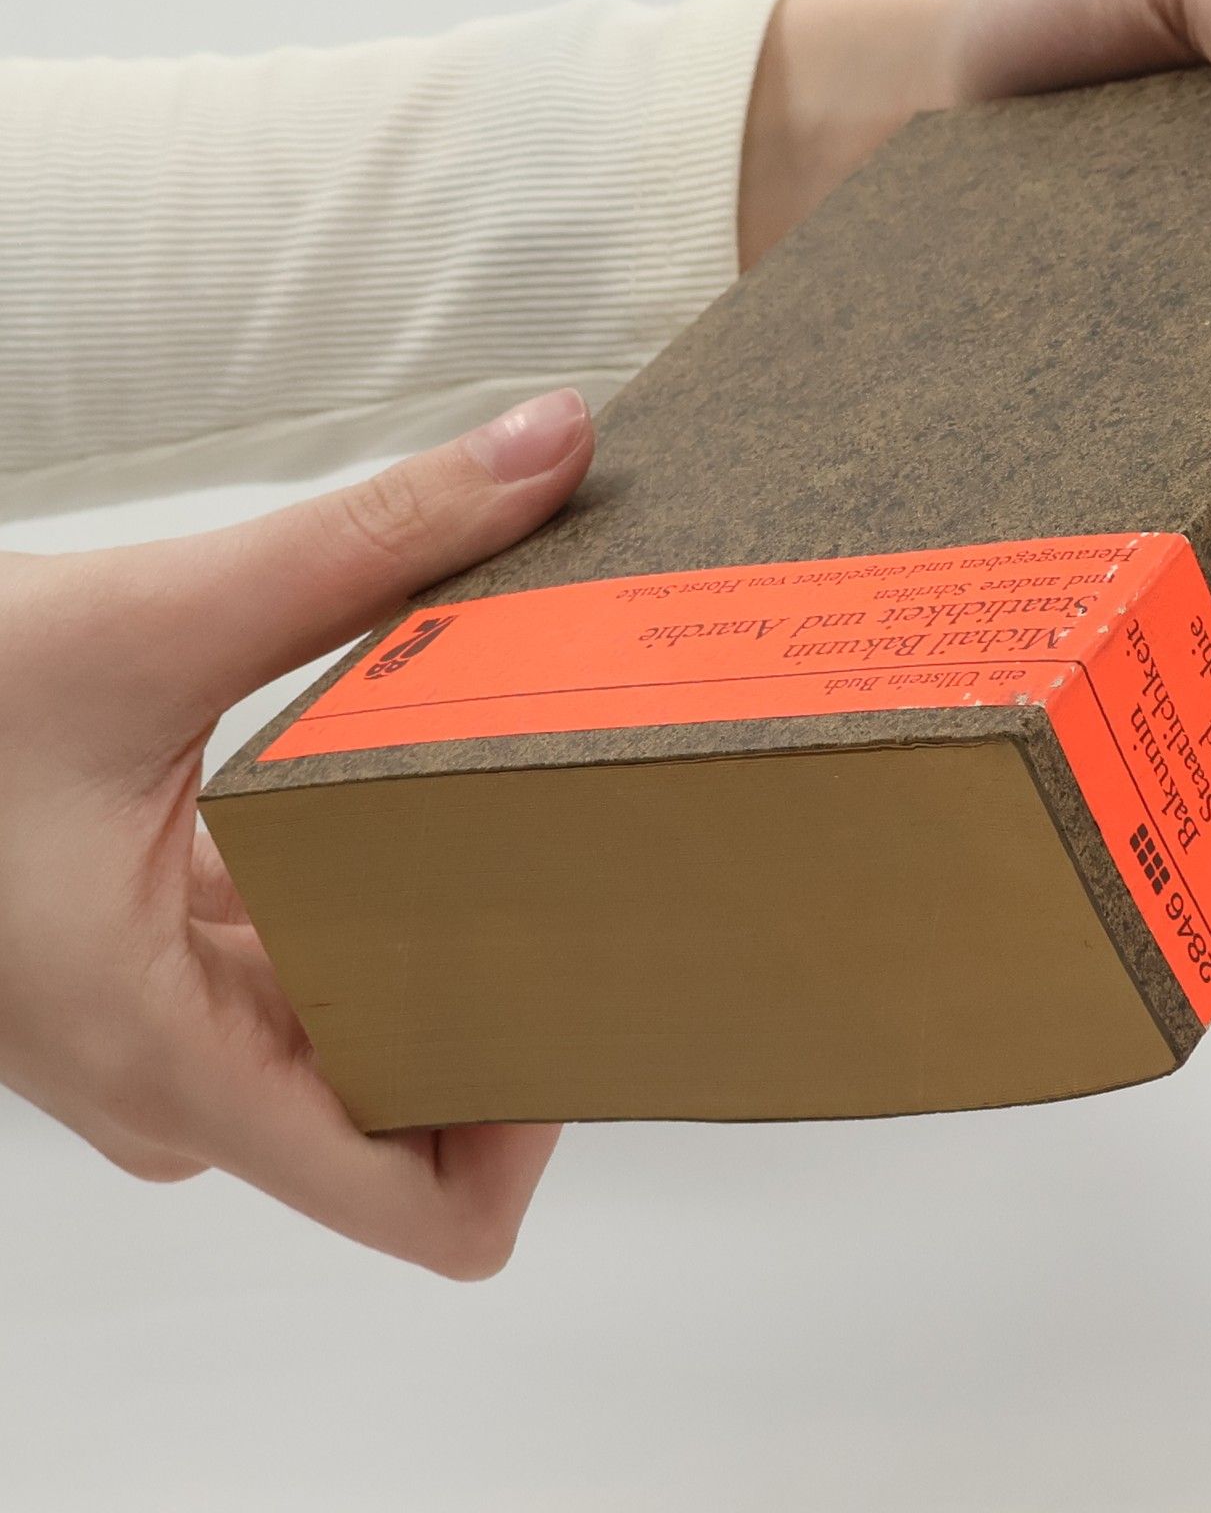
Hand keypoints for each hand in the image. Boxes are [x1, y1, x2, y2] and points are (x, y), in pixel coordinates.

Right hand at [0, 388, 592, 1277]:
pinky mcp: (163, 971)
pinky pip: (305, 977)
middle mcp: (173, 1073)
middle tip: (609, 879)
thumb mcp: (156, 615)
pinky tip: (428, 805)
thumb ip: (369, 539)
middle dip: (513, 1007)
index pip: (405, 1205)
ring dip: (449, 946)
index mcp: (169, 1048)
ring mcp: (167, 1030)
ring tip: (545, 831)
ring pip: (356, 1040)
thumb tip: (548, 450)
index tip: (605, 1002)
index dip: (531, 1134)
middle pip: (406, 1114)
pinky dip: (375, 907)